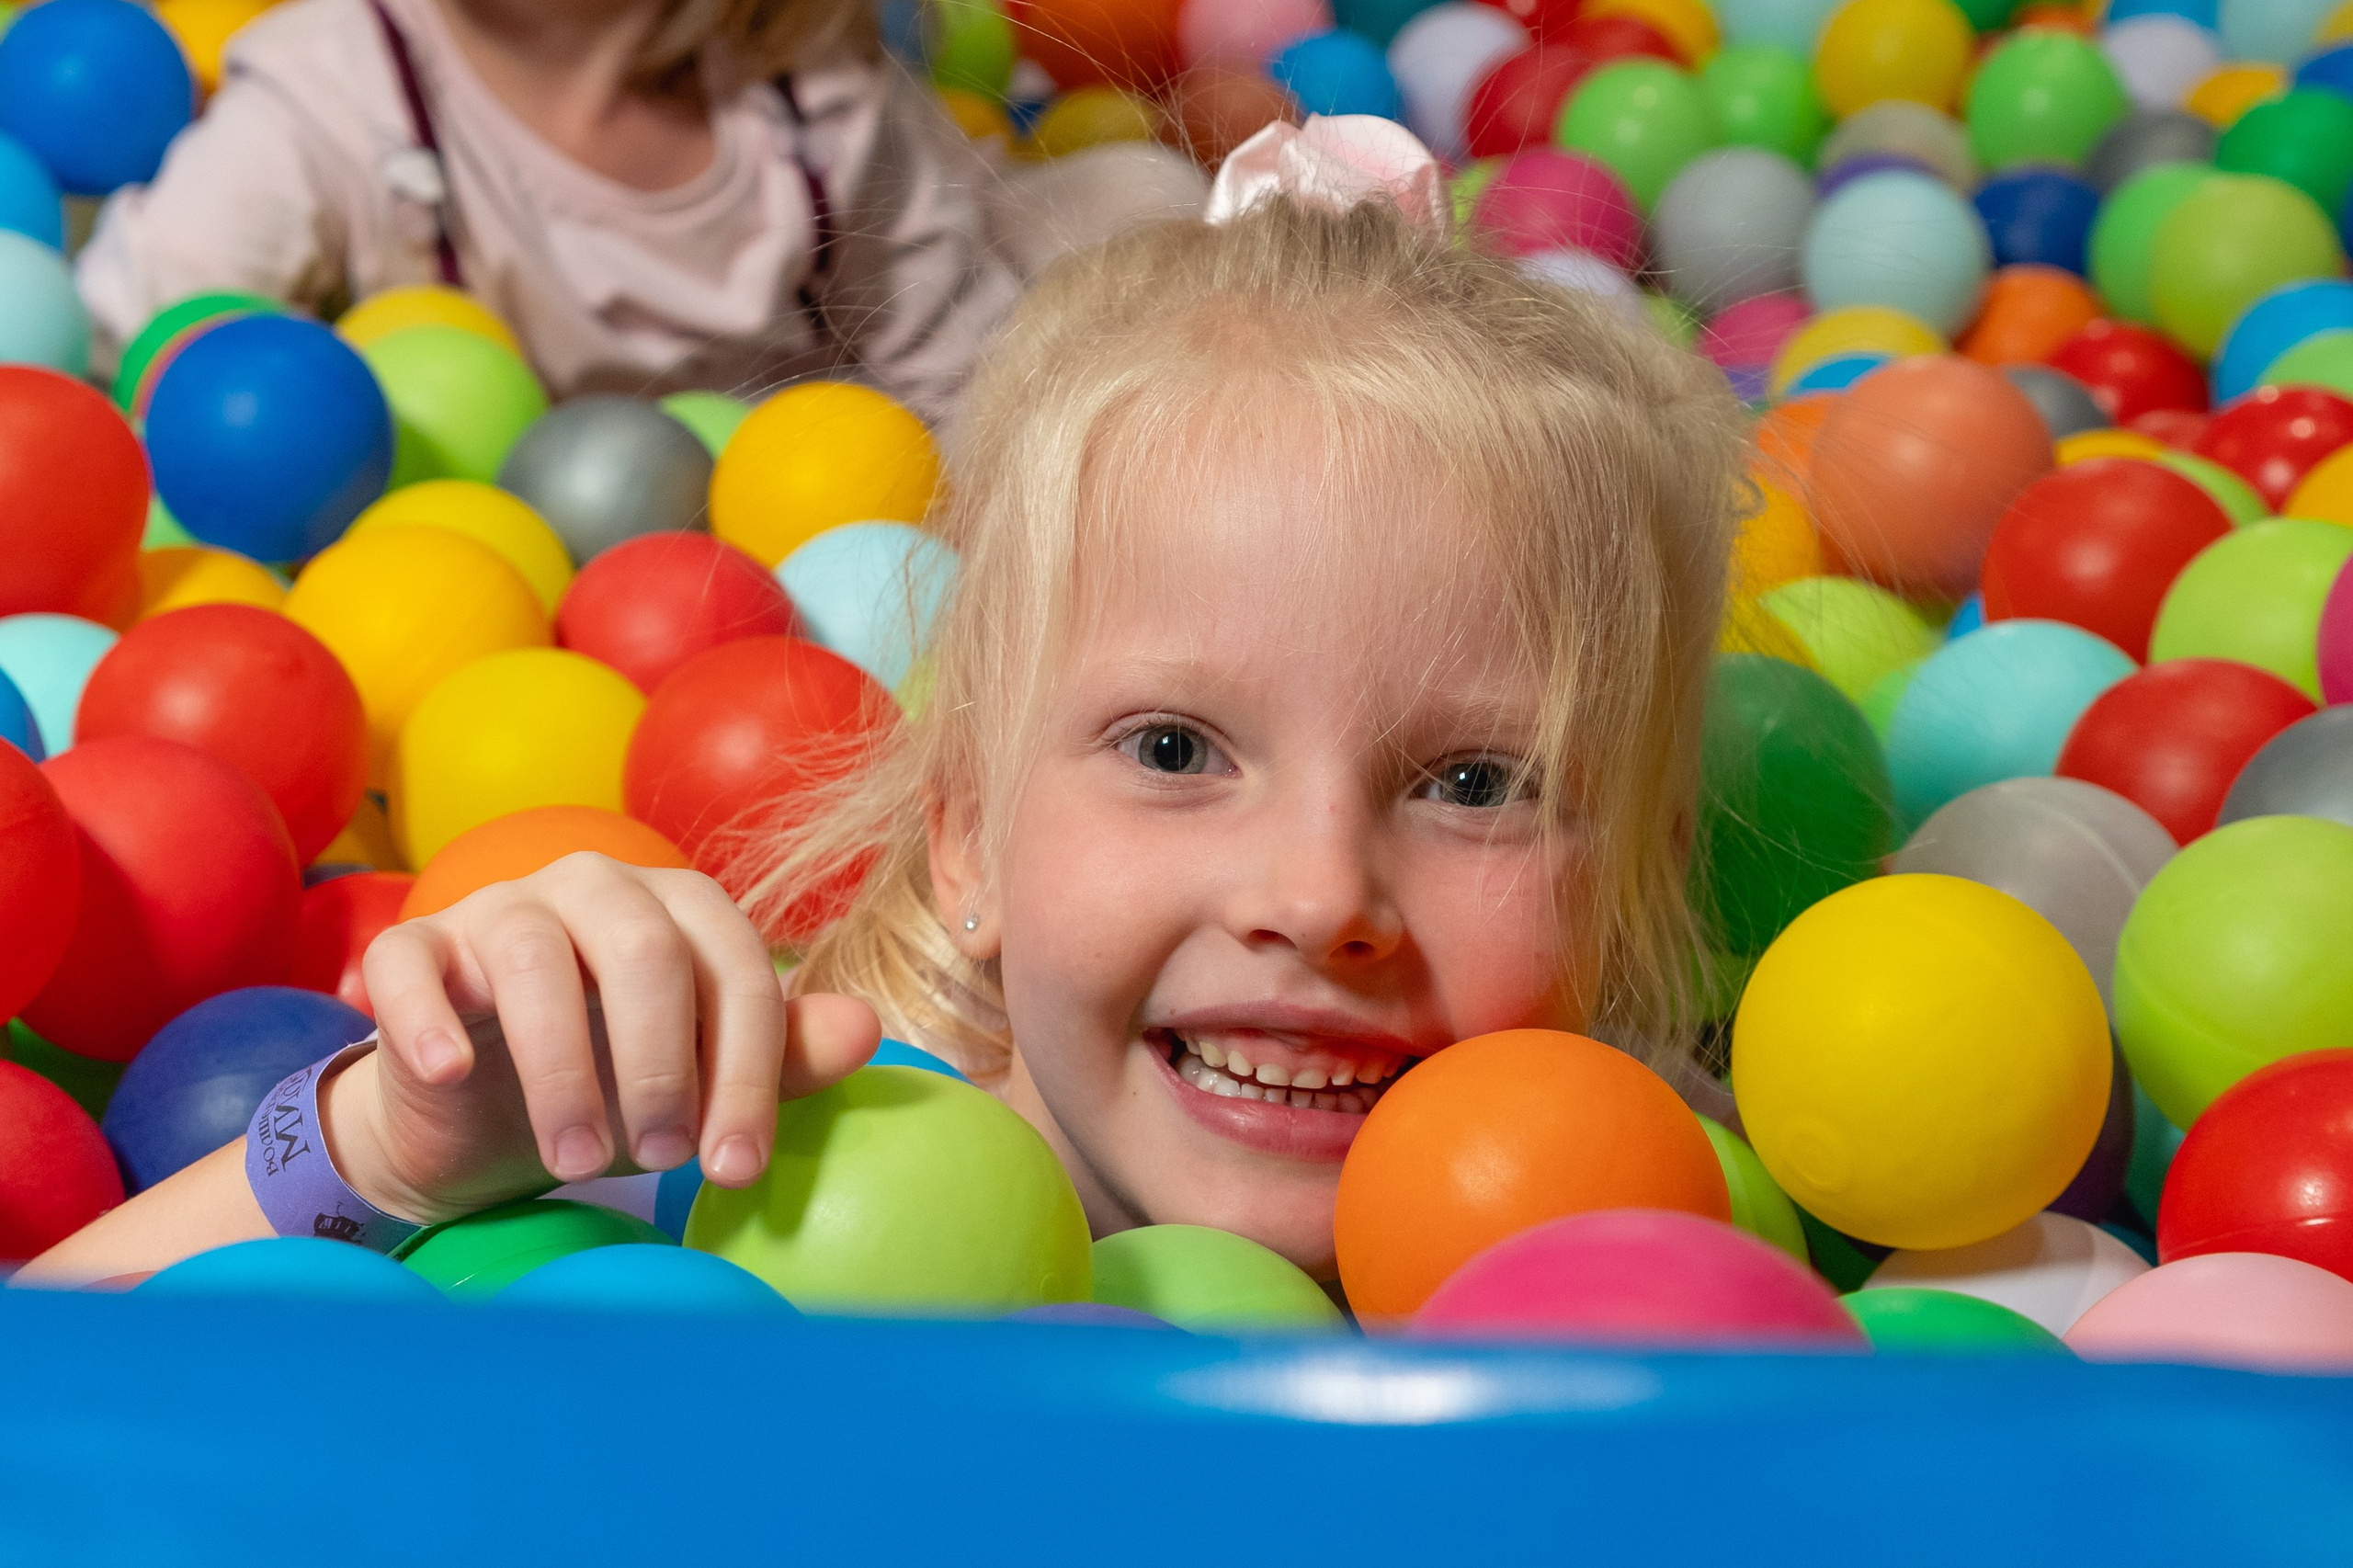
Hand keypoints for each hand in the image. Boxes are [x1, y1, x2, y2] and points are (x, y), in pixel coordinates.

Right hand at [339, 852, 878, 1224]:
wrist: (481, 1121)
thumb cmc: (614, 1088)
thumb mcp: (702, 1085)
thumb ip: (781, 1055)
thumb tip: (867, 1029)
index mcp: (680, 909)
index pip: (735, 972)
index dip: (746, 1073)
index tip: (736, 1168)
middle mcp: (595, 887)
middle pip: (644, 950)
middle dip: (662, 1065)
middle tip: (664, 1158)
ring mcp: (498, 909)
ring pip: (534, 959)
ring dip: (561, 1070)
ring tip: (578, 1159)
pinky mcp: (416, 949)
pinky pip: (415, 963)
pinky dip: (429, 1018)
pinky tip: (452, 1072)